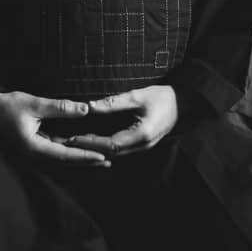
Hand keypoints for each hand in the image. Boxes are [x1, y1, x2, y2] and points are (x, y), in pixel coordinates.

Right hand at [0, 90, 111, 166]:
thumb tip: (85, 109)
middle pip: (66, 161)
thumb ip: (60, 107)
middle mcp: (35, 153)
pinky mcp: (35, 145)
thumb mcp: (34, 104)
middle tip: (109, 162)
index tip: (102, 157)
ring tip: (100, 158)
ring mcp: (35, 151)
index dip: (84, 156)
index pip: (65, 155)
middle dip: (87, 162)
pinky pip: (56, 151)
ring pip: (62, 158)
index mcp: (33, 147)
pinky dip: (71, 151)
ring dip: (80, 158)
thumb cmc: (7, 106)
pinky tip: (82, 148)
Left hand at [61, 84, 178, 158]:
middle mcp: (142, 146)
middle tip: (68, 142)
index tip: (73, 138)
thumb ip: (114, 102)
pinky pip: (120, 150)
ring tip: (75, 142)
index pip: (111, 144)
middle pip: (111, 153)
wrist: (183, 103)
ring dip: (95, 149)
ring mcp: (143, 147)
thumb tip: (90, 106)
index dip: (91, 142)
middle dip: (88, 148)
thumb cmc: (162, 97)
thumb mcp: (137, 96)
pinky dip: (104, 147)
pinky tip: (92, 141)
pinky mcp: (141, 144)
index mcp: (142, 134)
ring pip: (115, 154)